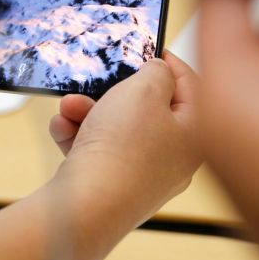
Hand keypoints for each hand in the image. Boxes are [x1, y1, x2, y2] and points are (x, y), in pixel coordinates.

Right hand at [48, 53, 201, 225]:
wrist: (86, 209)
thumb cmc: (121, 151)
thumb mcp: (143, 91)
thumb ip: (156, 72)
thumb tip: (159, 72)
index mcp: (196, 136)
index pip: (192, 88)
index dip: (170, 63)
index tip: (150, 50)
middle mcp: (174, 160)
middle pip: (147, 110)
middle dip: (113, 92)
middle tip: (99, 81)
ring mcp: (143, 177)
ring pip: (117, 131)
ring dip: (89, 112)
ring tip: (69, 108)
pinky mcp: (113, 188)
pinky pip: (99, 152)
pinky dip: (79, 137)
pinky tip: (62, 130)